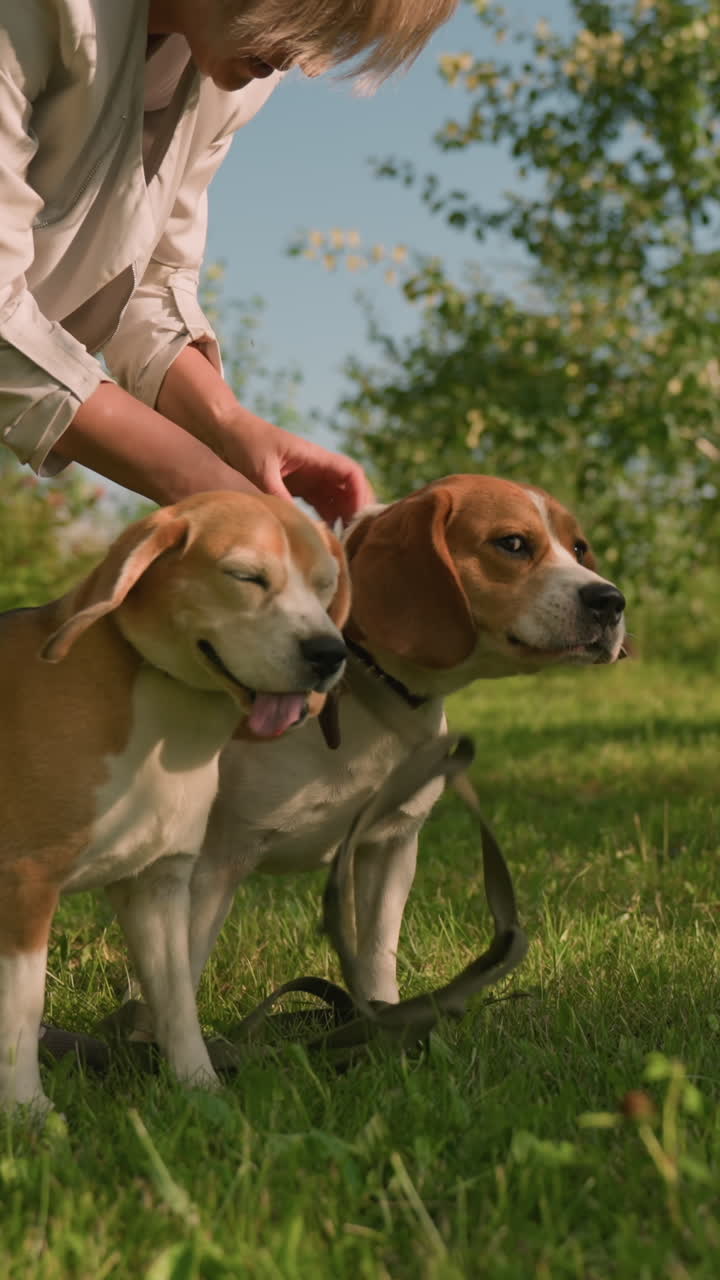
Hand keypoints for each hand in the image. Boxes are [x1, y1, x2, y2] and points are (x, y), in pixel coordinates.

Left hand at [219, 411, 374, 524]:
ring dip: (342, 516)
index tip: (357, 515)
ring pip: (336, 498)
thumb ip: (278, 493)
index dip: (360, 493)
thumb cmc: (245, 441)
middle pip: (349, 488)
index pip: (350, 472)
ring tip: (341, 540)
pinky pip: (319, 503)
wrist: (227, 430)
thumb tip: (296, 522)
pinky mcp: (297, 486)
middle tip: (353, 535)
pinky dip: (325, 517)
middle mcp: (316, 466)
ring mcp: (308, 477)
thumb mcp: (262, 470)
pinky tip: (324, 535)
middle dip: (355, 509)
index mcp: (314, 456)